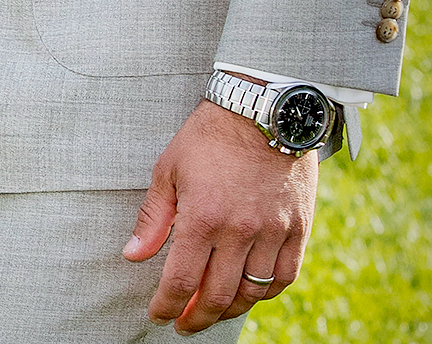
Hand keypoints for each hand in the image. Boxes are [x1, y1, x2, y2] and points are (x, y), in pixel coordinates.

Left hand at [124, 99, 318, 331]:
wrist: (262, 109)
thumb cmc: (209, 136)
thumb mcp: (169, 168)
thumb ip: (153, 217)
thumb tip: (133, 256)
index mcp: (202, 217)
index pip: (181, 281)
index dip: (167, 306)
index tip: (158, 315)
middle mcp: (239, 232)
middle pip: (218, 296)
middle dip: (197, 317)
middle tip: (184, 323)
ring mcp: (272, 232)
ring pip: (252, 293)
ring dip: (230, 310)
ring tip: (213, 310)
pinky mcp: (298, 229)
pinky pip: (284, 277)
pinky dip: (265, 292)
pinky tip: (249, 292)